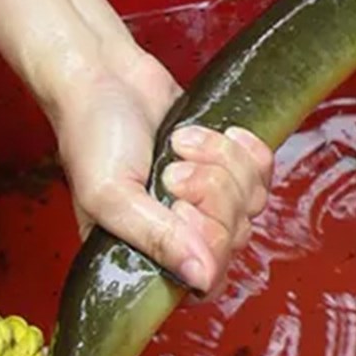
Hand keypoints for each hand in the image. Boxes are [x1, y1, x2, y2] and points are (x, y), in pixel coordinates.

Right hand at [49, 46, 274, 292]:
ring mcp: (208, 200)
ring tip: (180, 143)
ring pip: (252, 202)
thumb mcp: (110, 194)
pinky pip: (263, 172)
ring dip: (222, 163)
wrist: (104, 75)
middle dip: (210, 192)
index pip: (208, 281)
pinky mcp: (227, 167)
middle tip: (172, 169)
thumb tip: (202, 279)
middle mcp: (181, 234)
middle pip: (235, 237)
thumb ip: (157, 239)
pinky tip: (216, 133)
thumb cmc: (92, 135)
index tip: (178, 206)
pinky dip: (244, 149)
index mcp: (147, 255)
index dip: (206, 243)